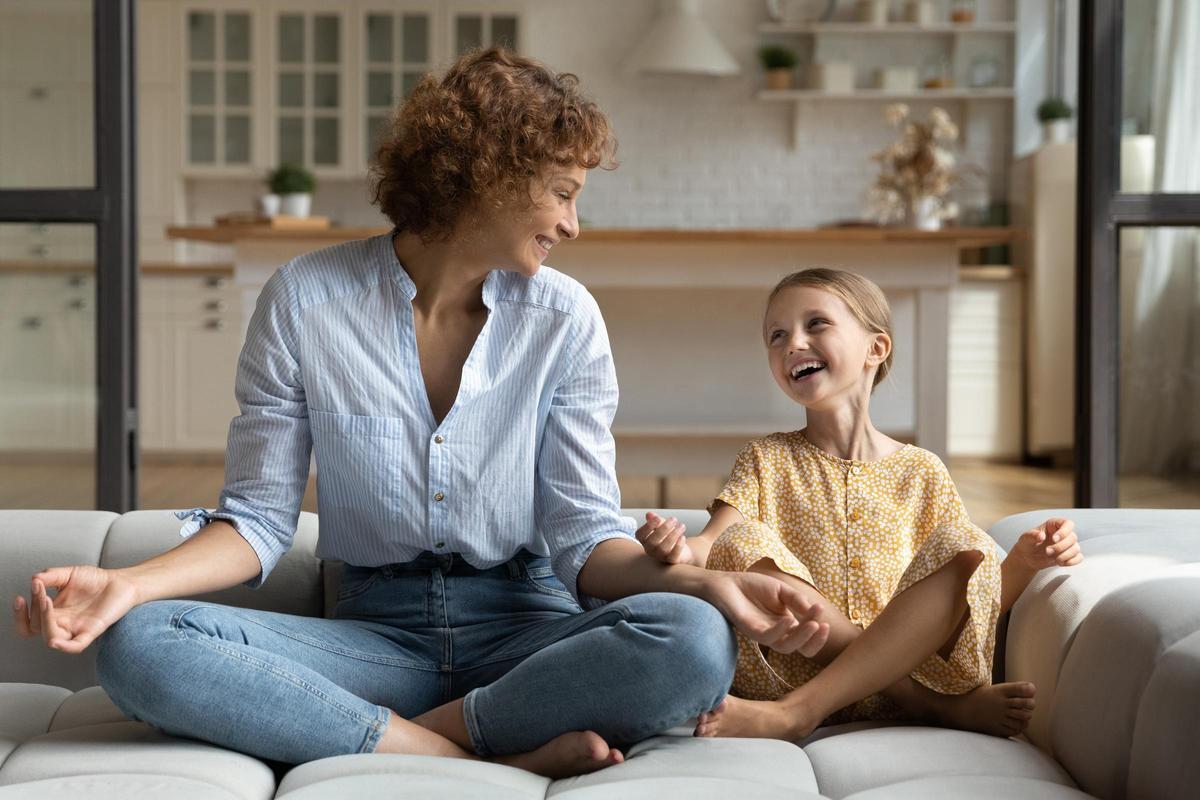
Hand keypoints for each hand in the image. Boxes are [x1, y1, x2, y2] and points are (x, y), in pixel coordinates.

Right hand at [12, 565, 139, 653]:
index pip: (29, 623)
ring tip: (46, 601)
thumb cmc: (96, 580)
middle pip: (36, 628)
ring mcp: (77, 628)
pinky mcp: (93, 630)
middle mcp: (63, 623)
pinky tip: (55, 641)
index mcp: (55, 613)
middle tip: (39, 592)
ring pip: (51, 638)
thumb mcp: (69, 574)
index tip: (20, 597)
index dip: (20, 615)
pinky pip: (76, 646)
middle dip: (34, 610)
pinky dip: (65, 647)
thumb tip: (34, 579)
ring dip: (44, 621)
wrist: (122, 581)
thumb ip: (51, 576)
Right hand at [635, 511, 695, 565]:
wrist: (680, 550)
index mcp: (645, 540)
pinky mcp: (671, 561)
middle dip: (664, 528)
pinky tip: (683, 537)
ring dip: (673, 535)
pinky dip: (678, 546)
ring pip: (663, 548)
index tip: (658, 518)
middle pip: (652, 541)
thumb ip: (656, 520)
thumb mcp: (662, 526)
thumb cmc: (668, 536)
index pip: (640, 535)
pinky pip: (673, 556)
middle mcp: (650, 550)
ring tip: (682, 526)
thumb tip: (649, 514)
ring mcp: (660, 557)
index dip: (648, 526)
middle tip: (674, 519)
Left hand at [703, 571, 829, 656]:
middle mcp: (778, 633)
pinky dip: (780, 630)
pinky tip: (788, 619)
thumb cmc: (752, 587)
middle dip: (815, 640)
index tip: (825, 617)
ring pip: (787, 647)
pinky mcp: (750, 631)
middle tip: (823, 626)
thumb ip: (797, 600)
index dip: (819, 633)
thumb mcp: (782, 590)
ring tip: (813, 624)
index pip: (808, 637)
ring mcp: (764, 634)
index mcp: (788, 625)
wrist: (726, 582)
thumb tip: (816, 610)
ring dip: (802, 637)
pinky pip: (767, 638)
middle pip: (802, 648)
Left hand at [1012, 518, 1082, 571]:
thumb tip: (1041, 536)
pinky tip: (1061, 563)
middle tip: (1047, 551)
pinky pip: (1079, 558)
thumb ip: (1032, 536)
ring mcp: (1068, 545)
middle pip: (1073, 538)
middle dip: (1060, 547)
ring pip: (1076, 548)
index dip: (1064, 531)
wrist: (1028, 557)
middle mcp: (1064, 534)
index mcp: (1054, 525)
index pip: (1068, 524)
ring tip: (1053, 559)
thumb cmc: (1027, 544)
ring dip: (1065, 555)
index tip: (1054, 539)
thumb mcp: (1025, 538)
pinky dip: (1071, 562)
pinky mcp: (1070, 555)